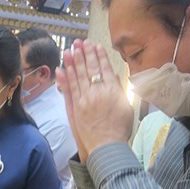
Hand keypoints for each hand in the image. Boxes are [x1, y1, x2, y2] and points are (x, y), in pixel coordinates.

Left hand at [56, 39, 133, 161]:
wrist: (107, 146)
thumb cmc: (120, 128)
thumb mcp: (126, 106)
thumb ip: (119, 90)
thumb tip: (114, 76)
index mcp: (113, 90)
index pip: (105, 68)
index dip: (99, 56)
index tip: (96, 45)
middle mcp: (98, 92)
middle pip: (90, 68)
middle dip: (85, 53)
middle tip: (81, 42)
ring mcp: (86, 99)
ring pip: (78, 76)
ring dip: (73, 61)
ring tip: (70, 48)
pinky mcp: (76, 107)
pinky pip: (70, 89)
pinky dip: (66, 77)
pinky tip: (62, 68)